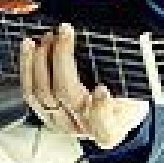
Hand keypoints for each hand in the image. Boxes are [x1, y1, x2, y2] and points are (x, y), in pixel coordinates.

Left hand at [19, 22, 148, 148]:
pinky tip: (30, 47)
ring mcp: (60, 123)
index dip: (99, 108)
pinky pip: (30, 92)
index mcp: (109, 130)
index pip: (102, 123)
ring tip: (45, 37)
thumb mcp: (136, 91)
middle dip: (61, 58)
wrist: (115, 115)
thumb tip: (125, 44)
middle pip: (66, 94)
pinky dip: (27, 67)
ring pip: (41, 94)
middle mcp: (82, 129)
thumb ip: (125, 75)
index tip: (102, 89)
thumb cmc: (128, 99)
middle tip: (65, 33)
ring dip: (39, 60)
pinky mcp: (45, 114)